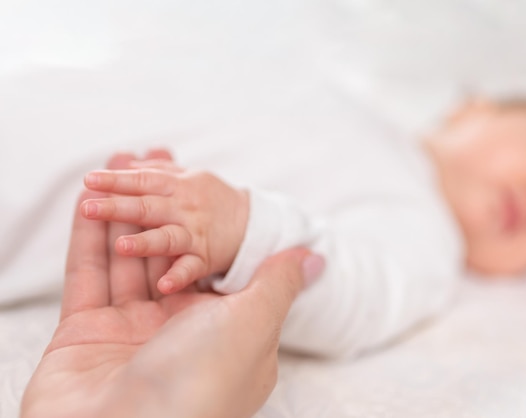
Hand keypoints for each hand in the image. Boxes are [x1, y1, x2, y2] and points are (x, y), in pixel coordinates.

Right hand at [21, 152, 323, 417]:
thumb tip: (315, 257)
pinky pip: (88, 278)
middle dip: (154, 212)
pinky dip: (89, 241)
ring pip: (125, 263)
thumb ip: (278, 284)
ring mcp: (130, 334)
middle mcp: (177, 333)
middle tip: (143, 166)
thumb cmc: (201, 386)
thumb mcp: (253, 325)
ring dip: (118, 218)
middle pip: (165, 257)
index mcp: (222, 331)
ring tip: (112, 173)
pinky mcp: (85, 336)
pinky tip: (88, 206)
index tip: (190, 186)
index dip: (200, 224)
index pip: (210, 264)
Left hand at [80, 160, 248, 293]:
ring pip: (167, 238)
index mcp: (177, 186)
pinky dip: (179, 277)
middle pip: (148, 207)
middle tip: (89, 208)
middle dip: (117, 208)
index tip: (89, 179)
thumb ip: (157, 171)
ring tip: (122, 246)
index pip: (143, 181)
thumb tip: (123, 163)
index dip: (116, 180)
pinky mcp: (206, 258)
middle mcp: (183, 209)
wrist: (252, 223)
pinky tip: (164, 285)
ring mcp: (195, 234)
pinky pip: (191, 269)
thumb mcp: (188, 177)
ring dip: (145, 243)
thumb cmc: (213, 198)